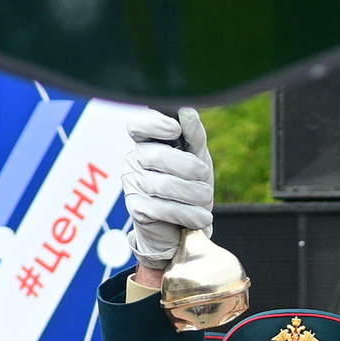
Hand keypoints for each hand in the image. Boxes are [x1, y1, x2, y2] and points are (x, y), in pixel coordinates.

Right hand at [121, 109, 214, 270]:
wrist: (185, 229)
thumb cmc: (190, 187)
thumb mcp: (198, 158)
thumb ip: (194, 135)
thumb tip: (187, 111)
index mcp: (148, 142)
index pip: (137, 125)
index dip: (153, 123)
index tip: (175, 129)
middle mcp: (135, 161)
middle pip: (154, 155)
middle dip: (187, 166)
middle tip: (203, 175)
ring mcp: (134, 185)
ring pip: (161, 184)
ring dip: (193, 193)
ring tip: (205, 199)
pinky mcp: (137, 210)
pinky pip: (162, 208)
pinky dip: (188, 213)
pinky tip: (201, 217)